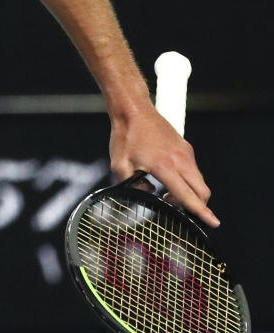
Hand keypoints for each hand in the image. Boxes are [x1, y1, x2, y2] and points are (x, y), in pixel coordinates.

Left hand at [109, 105, 218, 226]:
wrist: (133, 110)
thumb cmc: (125, 136)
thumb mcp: (119, 165)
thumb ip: (131, 186)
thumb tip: (146, 194)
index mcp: (165, 167)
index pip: (187, 195)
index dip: (200, 212)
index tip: (213, 223)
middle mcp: (181, 160)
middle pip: (202, 191)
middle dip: (197, 206)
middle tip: (178, 211)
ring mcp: (186, 153)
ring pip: (199, 181)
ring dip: (191, 192)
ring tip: (167, 195)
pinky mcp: (186, 147)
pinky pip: (193, 170)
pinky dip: (188, 180)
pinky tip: (169, 179)